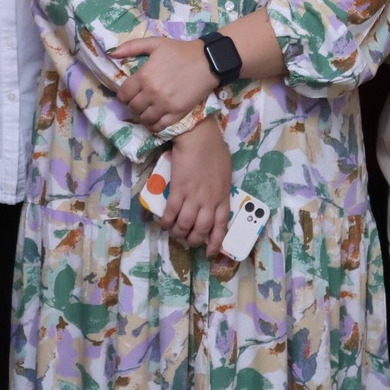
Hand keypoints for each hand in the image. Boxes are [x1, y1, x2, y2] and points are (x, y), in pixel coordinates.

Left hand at [111, 35, 217, 133]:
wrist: (207, 61)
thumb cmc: (180, 51)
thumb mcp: (155, 44)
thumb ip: (132, 47)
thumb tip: (112, 53)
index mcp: (144, 75)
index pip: (123, 94)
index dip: (123, 95)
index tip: (128, 94)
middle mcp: (151, 92)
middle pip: (133, 107)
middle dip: (133, 104)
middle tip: (139, 101)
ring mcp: (164, 104)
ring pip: (144, 118)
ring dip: (143, 115)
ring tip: (147, 109)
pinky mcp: (177, 113)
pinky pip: (158, 126)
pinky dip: (153, 125)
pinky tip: (155, 118)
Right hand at [159, 119, 231, 253]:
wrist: (198, 137)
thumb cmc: (214, 148)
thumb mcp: (225, 171)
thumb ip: (221, 186)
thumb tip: (215, 193)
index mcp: (223, 196)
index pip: (221, 226)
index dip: (215, 242)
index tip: (209, 252)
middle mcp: (209, 201)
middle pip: (202, 229)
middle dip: (194, 240)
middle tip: (188, 241)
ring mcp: (194, 197)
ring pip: (185, 225)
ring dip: (178, 233)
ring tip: (175, 233)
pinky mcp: (178, 191)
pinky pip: (171, 213)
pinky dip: (166, 222)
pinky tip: (163, 224)